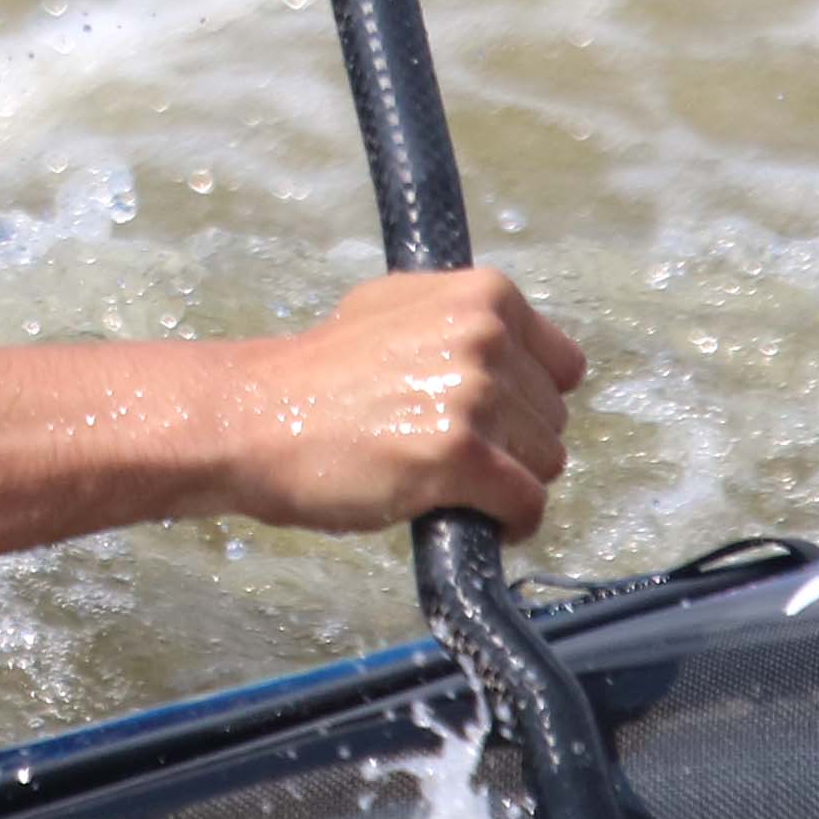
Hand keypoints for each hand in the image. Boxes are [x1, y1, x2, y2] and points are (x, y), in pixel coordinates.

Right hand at [206, 268, 583, 540]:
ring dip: (505, 484)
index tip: (491, 419)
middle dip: (513, 444)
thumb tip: (518, 349)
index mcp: (483, 294)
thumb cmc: (318, 374)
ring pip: (547, 465)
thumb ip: (462, 321)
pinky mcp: (460, 456)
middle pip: (555, 420)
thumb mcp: (394, 308)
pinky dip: (508, 524)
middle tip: (449, 451)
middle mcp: (487, 335)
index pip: (563, 366)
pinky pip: (526, 506)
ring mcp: (475, 395)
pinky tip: (470, 517)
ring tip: (446, 479)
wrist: (255, 419)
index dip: (529, 401)